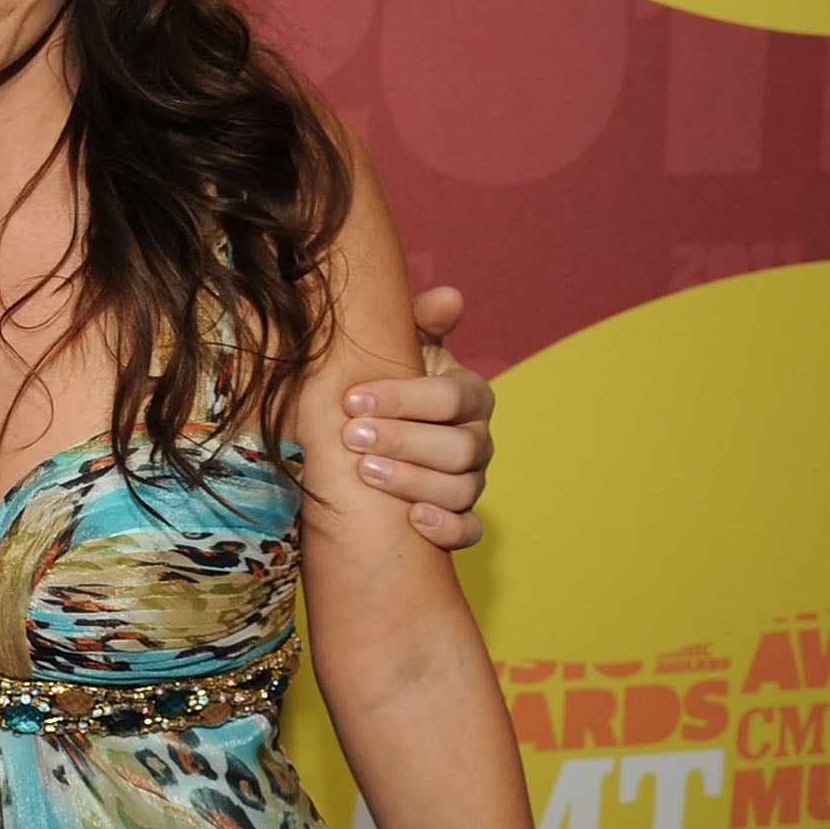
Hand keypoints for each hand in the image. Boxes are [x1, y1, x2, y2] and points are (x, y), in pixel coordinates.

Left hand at [342, 285, 494, 548]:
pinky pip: (469, 531)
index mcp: (469, 394)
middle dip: (403, 441)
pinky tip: (414, 520)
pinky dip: (446, 528)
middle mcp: (478, 439)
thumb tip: (449, 297)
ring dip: (413, 482)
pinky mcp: (461, 516)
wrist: (377, 431)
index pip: (450, 397)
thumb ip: (421, 321)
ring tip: (366, 472)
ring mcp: (472, 480)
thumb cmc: (388, 380)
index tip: (351, 400)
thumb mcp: (401, 345)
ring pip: (461, 489)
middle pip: (459, 447)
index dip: (403, 399)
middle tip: (351, 436)